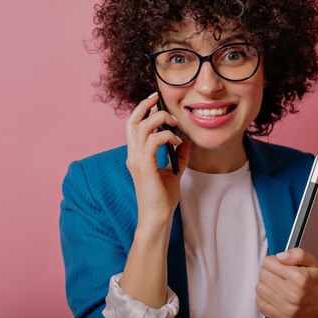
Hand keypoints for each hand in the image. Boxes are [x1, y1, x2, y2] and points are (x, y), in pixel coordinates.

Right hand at [125, 92, 190, 227]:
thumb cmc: (162, 199)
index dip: (142, 110)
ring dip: (159, 120)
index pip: (133, 126)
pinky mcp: (145, 166)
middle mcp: (133, 155)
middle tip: (158, 99)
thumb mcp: (173, 172)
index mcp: (136, 155)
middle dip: (145, 106)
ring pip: (142, 127)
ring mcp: (137, 160)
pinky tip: (177, 142)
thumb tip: (186, 140)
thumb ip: (178, 156)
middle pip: (131, 121)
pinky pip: (153, 141)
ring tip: (174, 124)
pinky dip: (166, 136)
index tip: (155, 102)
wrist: (157, 218)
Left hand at [256, 248, 317, 317]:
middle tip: (279, 276)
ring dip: (266, 285)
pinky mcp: (280, 317)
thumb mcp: (312, 264)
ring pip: (260, 288)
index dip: (273, 262)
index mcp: (299, 278)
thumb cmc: (315, 285)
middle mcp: (292, 293)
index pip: (268, 262)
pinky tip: (274, 296)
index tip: (279, 265)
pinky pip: (260, 303)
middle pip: (263, 274)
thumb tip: (281, 256)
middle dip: (269, 272)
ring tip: (277, 286)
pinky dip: (264, 298)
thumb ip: (298, 254)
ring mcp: (286, 307)